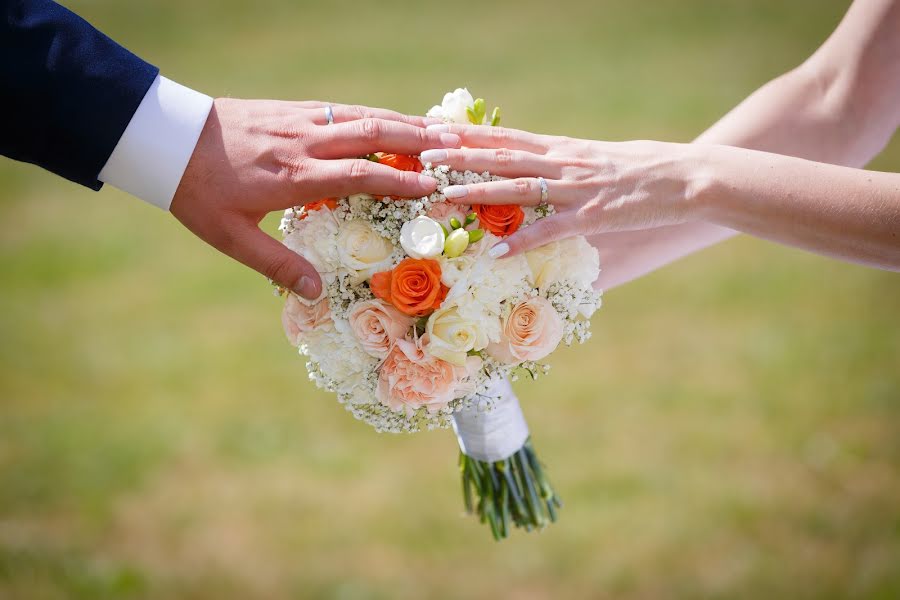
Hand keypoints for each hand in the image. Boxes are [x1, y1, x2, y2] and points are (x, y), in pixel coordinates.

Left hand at [171, 99, 460, 297]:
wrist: (168, 139)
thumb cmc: (198, 193)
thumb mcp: (231, 238)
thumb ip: (277, 264)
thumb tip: (316, 295)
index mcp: (294, 177)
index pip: (359, 175)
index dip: (399, 182)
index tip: (433, 187)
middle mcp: (304, 143)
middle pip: (372, 135)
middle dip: (417, 141)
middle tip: (456, 146)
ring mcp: (300, 121)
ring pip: (362, 116)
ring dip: (403, 122)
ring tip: (438, 128)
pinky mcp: (292, 110)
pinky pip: (342, 109)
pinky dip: (374, 114)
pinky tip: (391, 119)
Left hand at [420, 124, 703, 255]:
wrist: (686, 176)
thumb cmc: (643, 169)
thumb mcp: (596, 158)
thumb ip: (563, 163)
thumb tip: (536, 168)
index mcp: (562, 148)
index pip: (506, 136)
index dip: (469, 134)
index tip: (436, 129)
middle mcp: (562, 163)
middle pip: (502, 155)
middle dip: (459, 155)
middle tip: (423, 153)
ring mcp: (575, 189)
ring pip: (517, 187)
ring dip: (478, 190)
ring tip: (444, 194)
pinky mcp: (591, 216)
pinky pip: (549, 231)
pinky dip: (520, 241)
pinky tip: (494, 252)